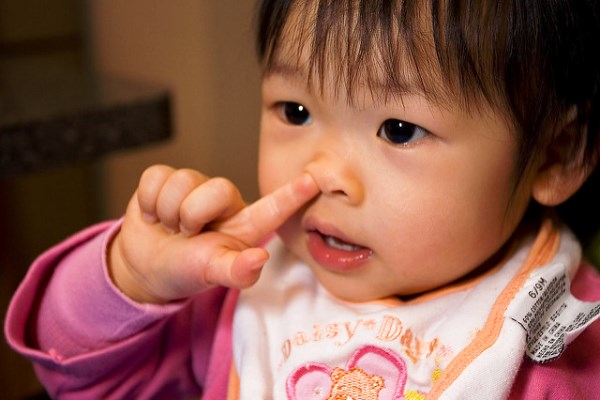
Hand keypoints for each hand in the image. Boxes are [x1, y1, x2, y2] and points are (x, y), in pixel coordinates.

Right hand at [108, 165, 318, 303]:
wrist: (146, 266)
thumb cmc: (188, 271)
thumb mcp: (213, 275)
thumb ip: (237, 272)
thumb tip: (261, 257)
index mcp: (245, 225)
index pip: (273, 207)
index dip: (293, 194)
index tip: (314, 180)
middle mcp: (224, 200)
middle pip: (216, 188)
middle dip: (193, 216)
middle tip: (187, 235)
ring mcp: (194, 186)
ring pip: (182, 181)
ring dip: (167, 211)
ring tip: (170, 227)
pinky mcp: (167, 178)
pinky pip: (157, 177)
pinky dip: (148, 201)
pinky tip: (152, 216)